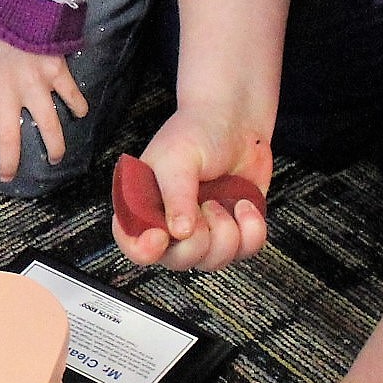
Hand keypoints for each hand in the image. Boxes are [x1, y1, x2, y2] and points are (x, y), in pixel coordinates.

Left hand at [0, 26, 88, 180]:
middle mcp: (7, 95)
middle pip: (10, 140)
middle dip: (10, 164)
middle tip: (10, 177)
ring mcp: (35, 86)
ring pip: (47, 126)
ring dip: (53, 146)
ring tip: (54, 158)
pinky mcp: (56, 72)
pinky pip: (71, 94)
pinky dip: (78, 105)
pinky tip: (81, 114)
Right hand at [112, 106, 271, 270]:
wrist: (238, 120)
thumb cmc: (199, 131)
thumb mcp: (179, 158)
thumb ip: (175, 194)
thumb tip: (179, 232)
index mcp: (145, 205)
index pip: (132, 244)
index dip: (143, 250)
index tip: (162, 236)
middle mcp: (171, 224)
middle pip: (177, 261)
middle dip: (198, 239)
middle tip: (206, 205)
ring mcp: (204, 231)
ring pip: (213, 262)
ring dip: (226, 233)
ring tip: (225, 200)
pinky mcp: (234, 232)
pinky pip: (243, 253)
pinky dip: (251, 231)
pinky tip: (245, 205)